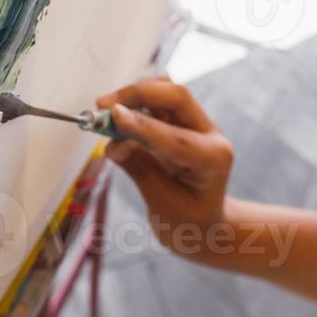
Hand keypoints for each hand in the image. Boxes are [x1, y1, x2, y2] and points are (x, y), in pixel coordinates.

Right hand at [97, 79, 233, 257]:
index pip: (177, 138)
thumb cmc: (186, 221)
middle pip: (177, 96)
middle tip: (102, 105)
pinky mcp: (183, 120)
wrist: (204, 225)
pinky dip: (135, 101)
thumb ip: (139, 168)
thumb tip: (112, 143)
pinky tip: (116, 116)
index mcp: (214, 160)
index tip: (113, 116)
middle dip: (138, 94)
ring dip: (135, 94)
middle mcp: (211, 135)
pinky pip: (159, 100)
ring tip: (105, 111)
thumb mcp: (162, 204)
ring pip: (167, 91)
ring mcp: (198, 124)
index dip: (143, 125)